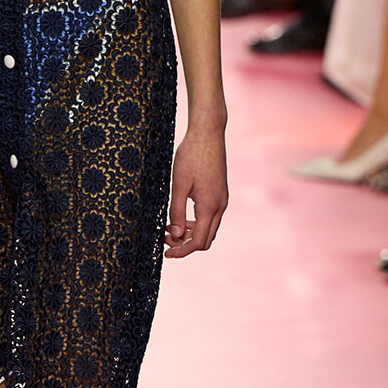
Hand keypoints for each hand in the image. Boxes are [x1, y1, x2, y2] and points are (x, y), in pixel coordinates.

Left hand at [165, 124, 227, 257]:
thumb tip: (175, 236)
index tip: (166, 253)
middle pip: (205, 239)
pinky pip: (210, 218)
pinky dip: (196, 223)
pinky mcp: (220, 193)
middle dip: (185, 244)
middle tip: (165, 238)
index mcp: (209, 207)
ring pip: (208, 229)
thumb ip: (176, 212)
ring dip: (190, 234)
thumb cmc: (191, 156)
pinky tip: (181, 217)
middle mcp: (220, 207)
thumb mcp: (179, 185)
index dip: (181, 251)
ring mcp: (222, 200)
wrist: (208, 134)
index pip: (198, 242)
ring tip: (170, 228)